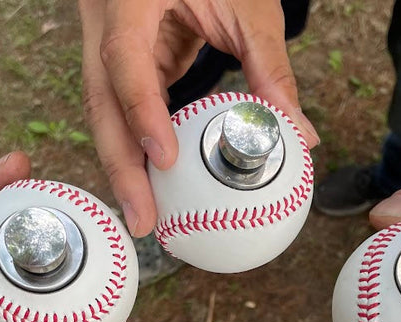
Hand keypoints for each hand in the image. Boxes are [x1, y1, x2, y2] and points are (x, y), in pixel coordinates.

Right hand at [79, 0, 318, 235]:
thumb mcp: (250, 6)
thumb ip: (271, 67)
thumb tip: (301, 136)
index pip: (124, 57)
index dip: (140, 110)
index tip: (163, 158)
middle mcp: (106, 22)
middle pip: (99, 102)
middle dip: (120, 166)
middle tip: (145, 220)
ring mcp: (107, 44)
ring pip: (105, 112)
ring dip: (125, 167)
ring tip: (149, 216)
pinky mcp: (123, 63)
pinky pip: (124, 109)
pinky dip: (140, 147)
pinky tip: (158, 185)